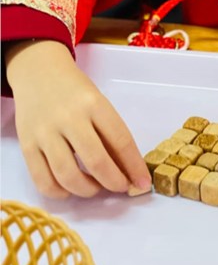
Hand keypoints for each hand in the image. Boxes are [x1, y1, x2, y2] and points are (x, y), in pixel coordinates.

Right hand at [6, 40, 150, 197]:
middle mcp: (69, 118)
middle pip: (96, 161)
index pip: (120, 140)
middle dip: (114, 182)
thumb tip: (126, 169)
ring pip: (68, 175)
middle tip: (121, 187)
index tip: (143, 182)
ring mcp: (45, 133)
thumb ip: (109, 132)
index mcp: (94, 104)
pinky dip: (59, 192)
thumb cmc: (74, 90)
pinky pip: (43, 180)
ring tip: (96, 188)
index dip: (134, 166)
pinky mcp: (26, 145)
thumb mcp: (98, 102)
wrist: (38, 72)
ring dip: (88, 190)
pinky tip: (70, 189)